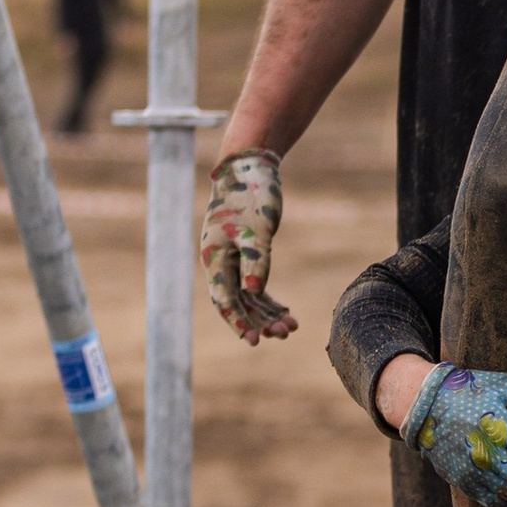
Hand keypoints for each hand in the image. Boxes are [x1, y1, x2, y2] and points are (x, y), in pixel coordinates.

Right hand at [201, 148, 290, 342]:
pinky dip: (269, 299)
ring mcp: (232, 259)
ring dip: (268, 313)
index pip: (224, 298)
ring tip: (292, 327)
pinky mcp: (246, 253)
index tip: (256, 340)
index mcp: (214, 257)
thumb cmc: (251, 194)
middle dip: (260, 321)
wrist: (250, 166)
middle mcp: (219, 262)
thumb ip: (256, 261)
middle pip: (237, 302)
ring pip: (248, 296)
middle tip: (285, 333)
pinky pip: (254, 285)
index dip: (239, 321)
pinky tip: (286, 312)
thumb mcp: (257, 228)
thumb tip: (254, 292)